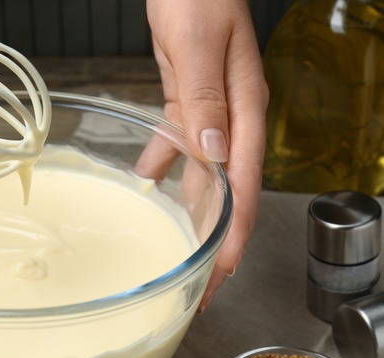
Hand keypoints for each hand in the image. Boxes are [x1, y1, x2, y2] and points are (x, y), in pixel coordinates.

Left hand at [146, 0, 268, 311]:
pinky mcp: (187, 97)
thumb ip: (207, 98)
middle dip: (217, 238)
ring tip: (179, 247)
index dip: (236, 231)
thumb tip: (214, 154)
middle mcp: (230, 115)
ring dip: (191, 210)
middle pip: (227, 189)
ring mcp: (209, 108)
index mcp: (242, 107)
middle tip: (203, 283)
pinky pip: (177, 141)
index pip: (244, 182)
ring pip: (203, 172)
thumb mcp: (199, 42)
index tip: (226, 271)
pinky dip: (162, 163)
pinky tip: (146, 181)